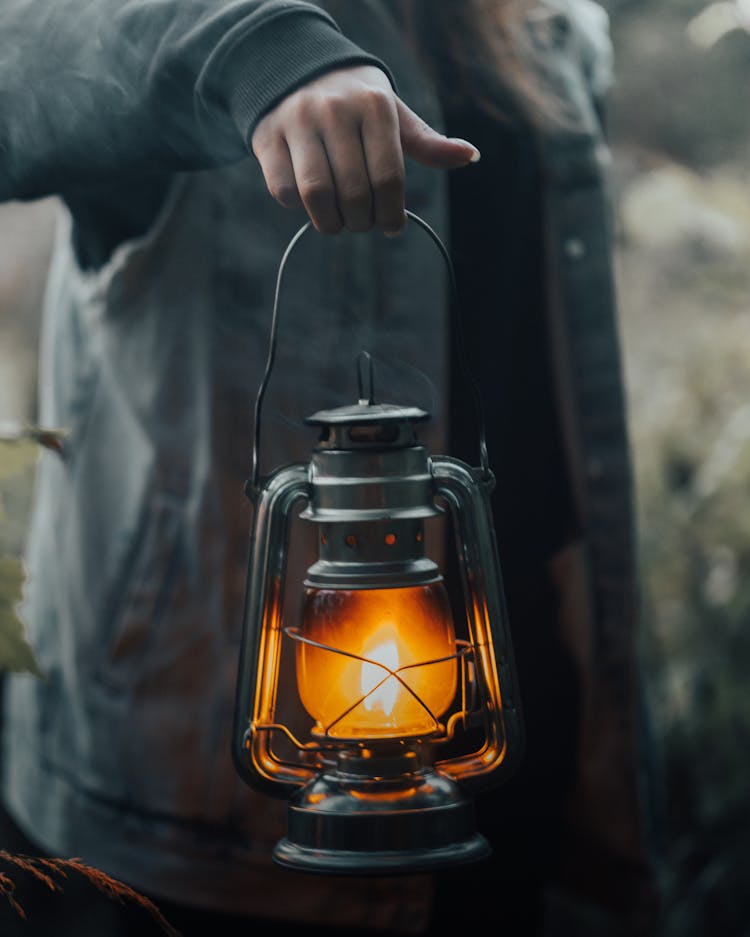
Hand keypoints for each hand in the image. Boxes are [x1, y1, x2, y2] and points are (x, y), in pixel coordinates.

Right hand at [251, 65, 479, 235]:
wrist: (293, 65)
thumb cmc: (355, 101)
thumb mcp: (392, 114)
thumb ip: (426, 142)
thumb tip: (470, 157)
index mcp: (374, 105)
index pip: (389, 177)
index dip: (392, 214)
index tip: (392, 227)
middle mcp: (335, 110)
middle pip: (354, 192)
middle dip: (363, 222)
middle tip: (364, 224)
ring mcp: (297, 121)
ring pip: (316, 195)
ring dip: (332, 223)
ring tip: (340, 223)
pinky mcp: (267, 136)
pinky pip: (284, 191)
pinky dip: (300, 209)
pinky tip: (311, 205)